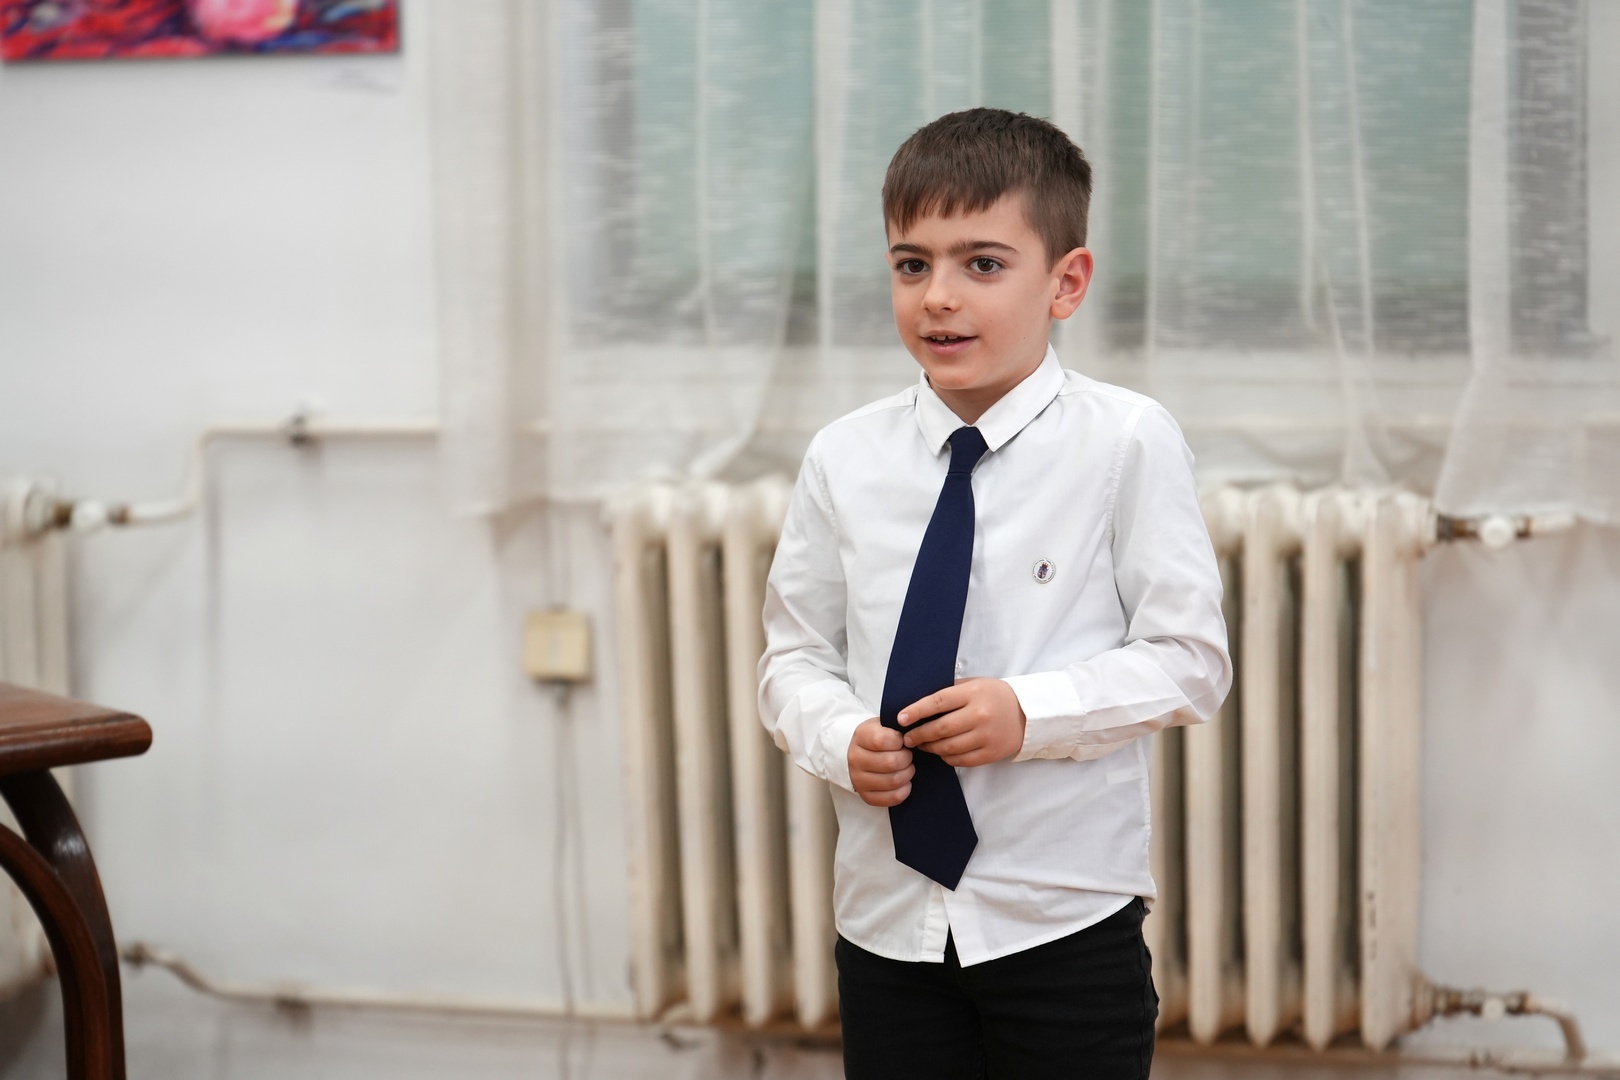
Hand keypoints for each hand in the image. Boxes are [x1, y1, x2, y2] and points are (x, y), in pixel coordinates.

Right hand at [848, 717, 913, 806]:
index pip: (882, 741)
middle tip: (908, 755)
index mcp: (860, 736)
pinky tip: (905, 782)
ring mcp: (858, 779)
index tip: (902, 741)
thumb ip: (897, 726)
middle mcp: (855, 759)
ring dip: (908, 774)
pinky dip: (905, 790)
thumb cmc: (879, 737)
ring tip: (907, 767)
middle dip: (907, 758)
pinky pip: (893, 797)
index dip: (900, 741)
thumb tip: (914, 734)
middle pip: (891, 763)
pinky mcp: (866, 796)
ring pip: (893, 781)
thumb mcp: (884, 724)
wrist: (861, 752)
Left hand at [899, 679, 1026, 766]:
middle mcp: (980, 715)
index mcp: (974, 693)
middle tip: (908, 738)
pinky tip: (942, 753)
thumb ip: (951, 692)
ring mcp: (986, 736)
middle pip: (940, 729)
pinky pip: (961, 760)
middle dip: (919, 735)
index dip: (916, 711)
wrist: (1028, 714)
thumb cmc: (995, 696)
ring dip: (931, 748)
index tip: (901, 718)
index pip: (938, 702)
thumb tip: (918, 703)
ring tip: (923, 745)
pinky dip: (947, 758)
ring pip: (949, 747)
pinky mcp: (991, 753)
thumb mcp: (975, 685)